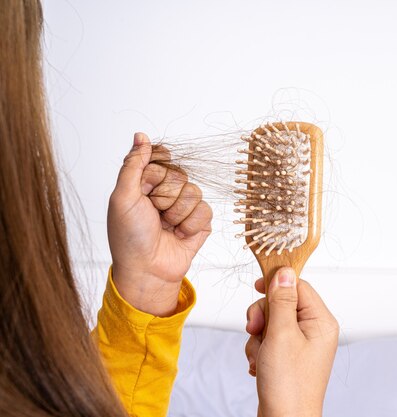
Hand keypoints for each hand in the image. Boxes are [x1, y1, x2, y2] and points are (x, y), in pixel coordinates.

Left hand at [107, 132, 211, 315]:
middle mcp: (166, 192)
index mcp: (145, 182)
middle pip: (179, 175)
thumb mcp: (122, 197)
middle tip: (153, 214)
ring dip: (178, 213)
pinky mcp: (200, 222)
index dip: (156, 174)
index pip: (161, 159)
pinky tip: (179, 235)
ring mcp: (184, 207)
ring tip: (166, 227)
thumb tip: (141, 135)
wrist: (147, 270)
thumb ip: (133, 164)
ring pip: (194, 192)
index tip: (146, 189)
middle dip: (165, 197)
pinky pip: (205, 210)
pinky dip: (191, 224)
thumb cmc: (129, 237)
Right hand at [245, 267, 338, 416]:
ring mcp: (301, 344)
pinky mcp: (288, 356)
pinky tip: (260, 365)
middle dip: (263, 317)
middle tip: (257, 330)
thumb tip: (285, 273)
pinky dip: (259, 350)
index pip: (298, 286)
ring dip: (259, 337)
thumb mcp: (282, 334)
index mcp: (321, 321)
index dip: (276, 285)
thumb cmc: (289, 385)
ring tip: (261, 356)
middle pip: (282, 303)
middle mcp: (314, 331)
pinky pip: (268, 340)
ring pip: (271, 322)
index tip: (257, 287)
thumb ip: (281, 300)